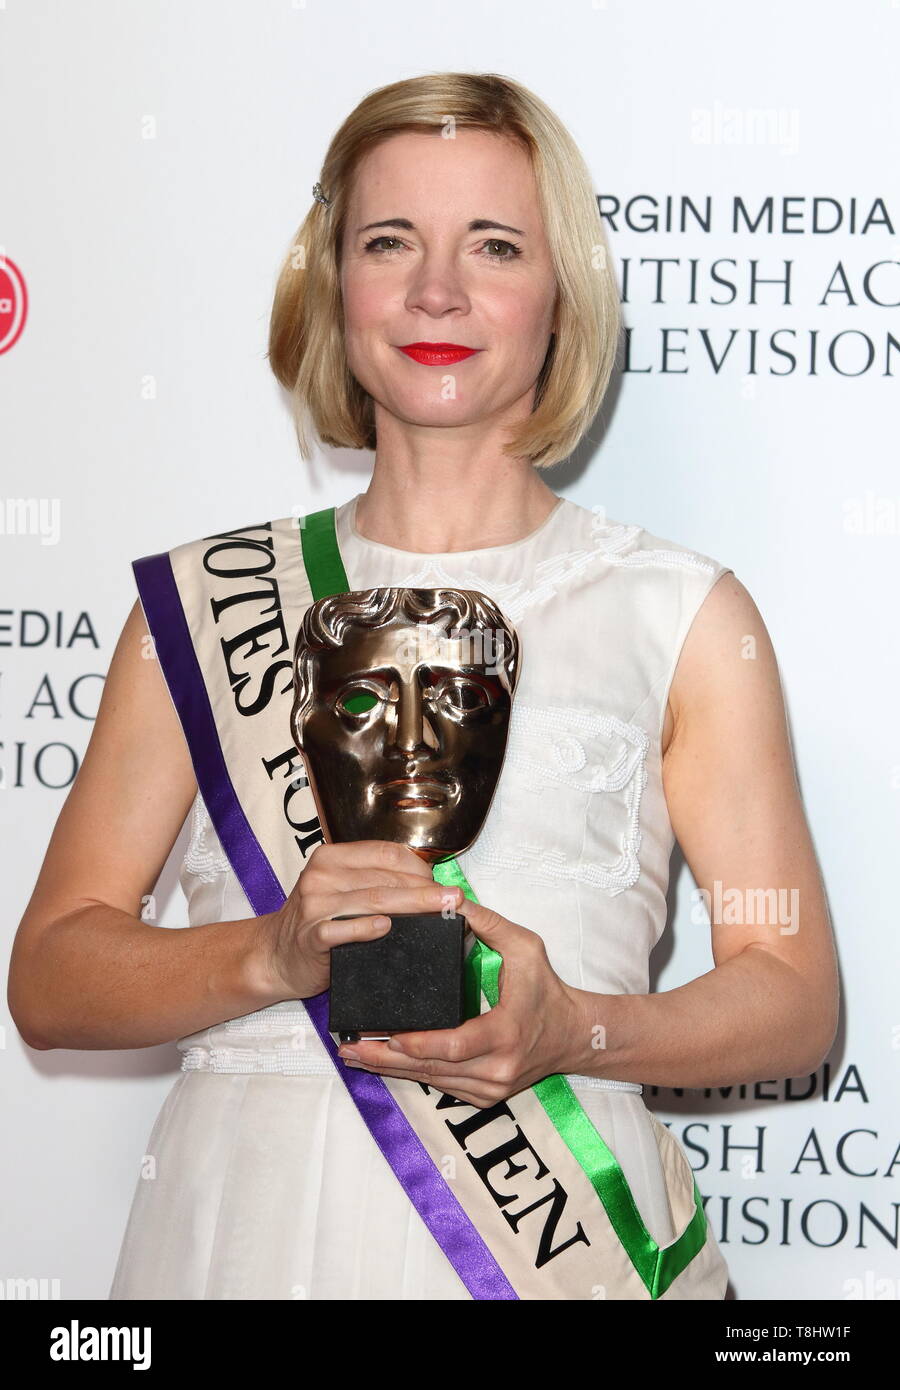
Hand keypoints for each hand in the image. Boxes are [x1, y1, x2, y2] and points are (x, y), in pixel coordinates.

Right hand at [260, 840, 463, 999]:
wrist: (276, 954)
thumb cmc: (318, 921)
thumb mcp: (341, 890)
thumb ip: (374, 881)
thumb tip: (428, 884)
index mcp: (331, 858)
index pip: (385, 854)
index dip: (419, 867)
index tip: (442, 883)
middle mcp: (321, 876)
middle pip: (384, 879)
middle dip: (424, 889)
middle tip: (453, 899)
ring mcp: (314, 905)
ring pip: (371, 901)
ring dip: (410, 906)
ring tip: (438, 911)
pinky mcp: (311, 936)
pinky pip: (342, 930)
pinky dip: (365, 929)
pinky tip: (386, 928)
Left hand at [336, 898, 585, 1107]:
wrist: (575, 1035)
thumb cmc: (548, 989)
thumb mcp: (526, 947)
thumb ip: (488, 923)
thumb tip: (451, 899)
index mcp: (505, 1033)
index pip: (452, 1045)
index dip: (415, 1042)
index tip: (384, 1033)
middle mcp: (496, 1069)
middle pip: (432, 1068)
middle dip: (387, 1058)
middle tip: (348, 1046)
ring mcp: (490, 1088)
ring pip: (431, 1081)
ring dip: (391, 1069)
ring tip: (354, 1054)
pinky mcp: (485, 1095)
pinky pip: (441, 1085)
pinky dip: (412, 1073)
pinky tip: (384, 1063)